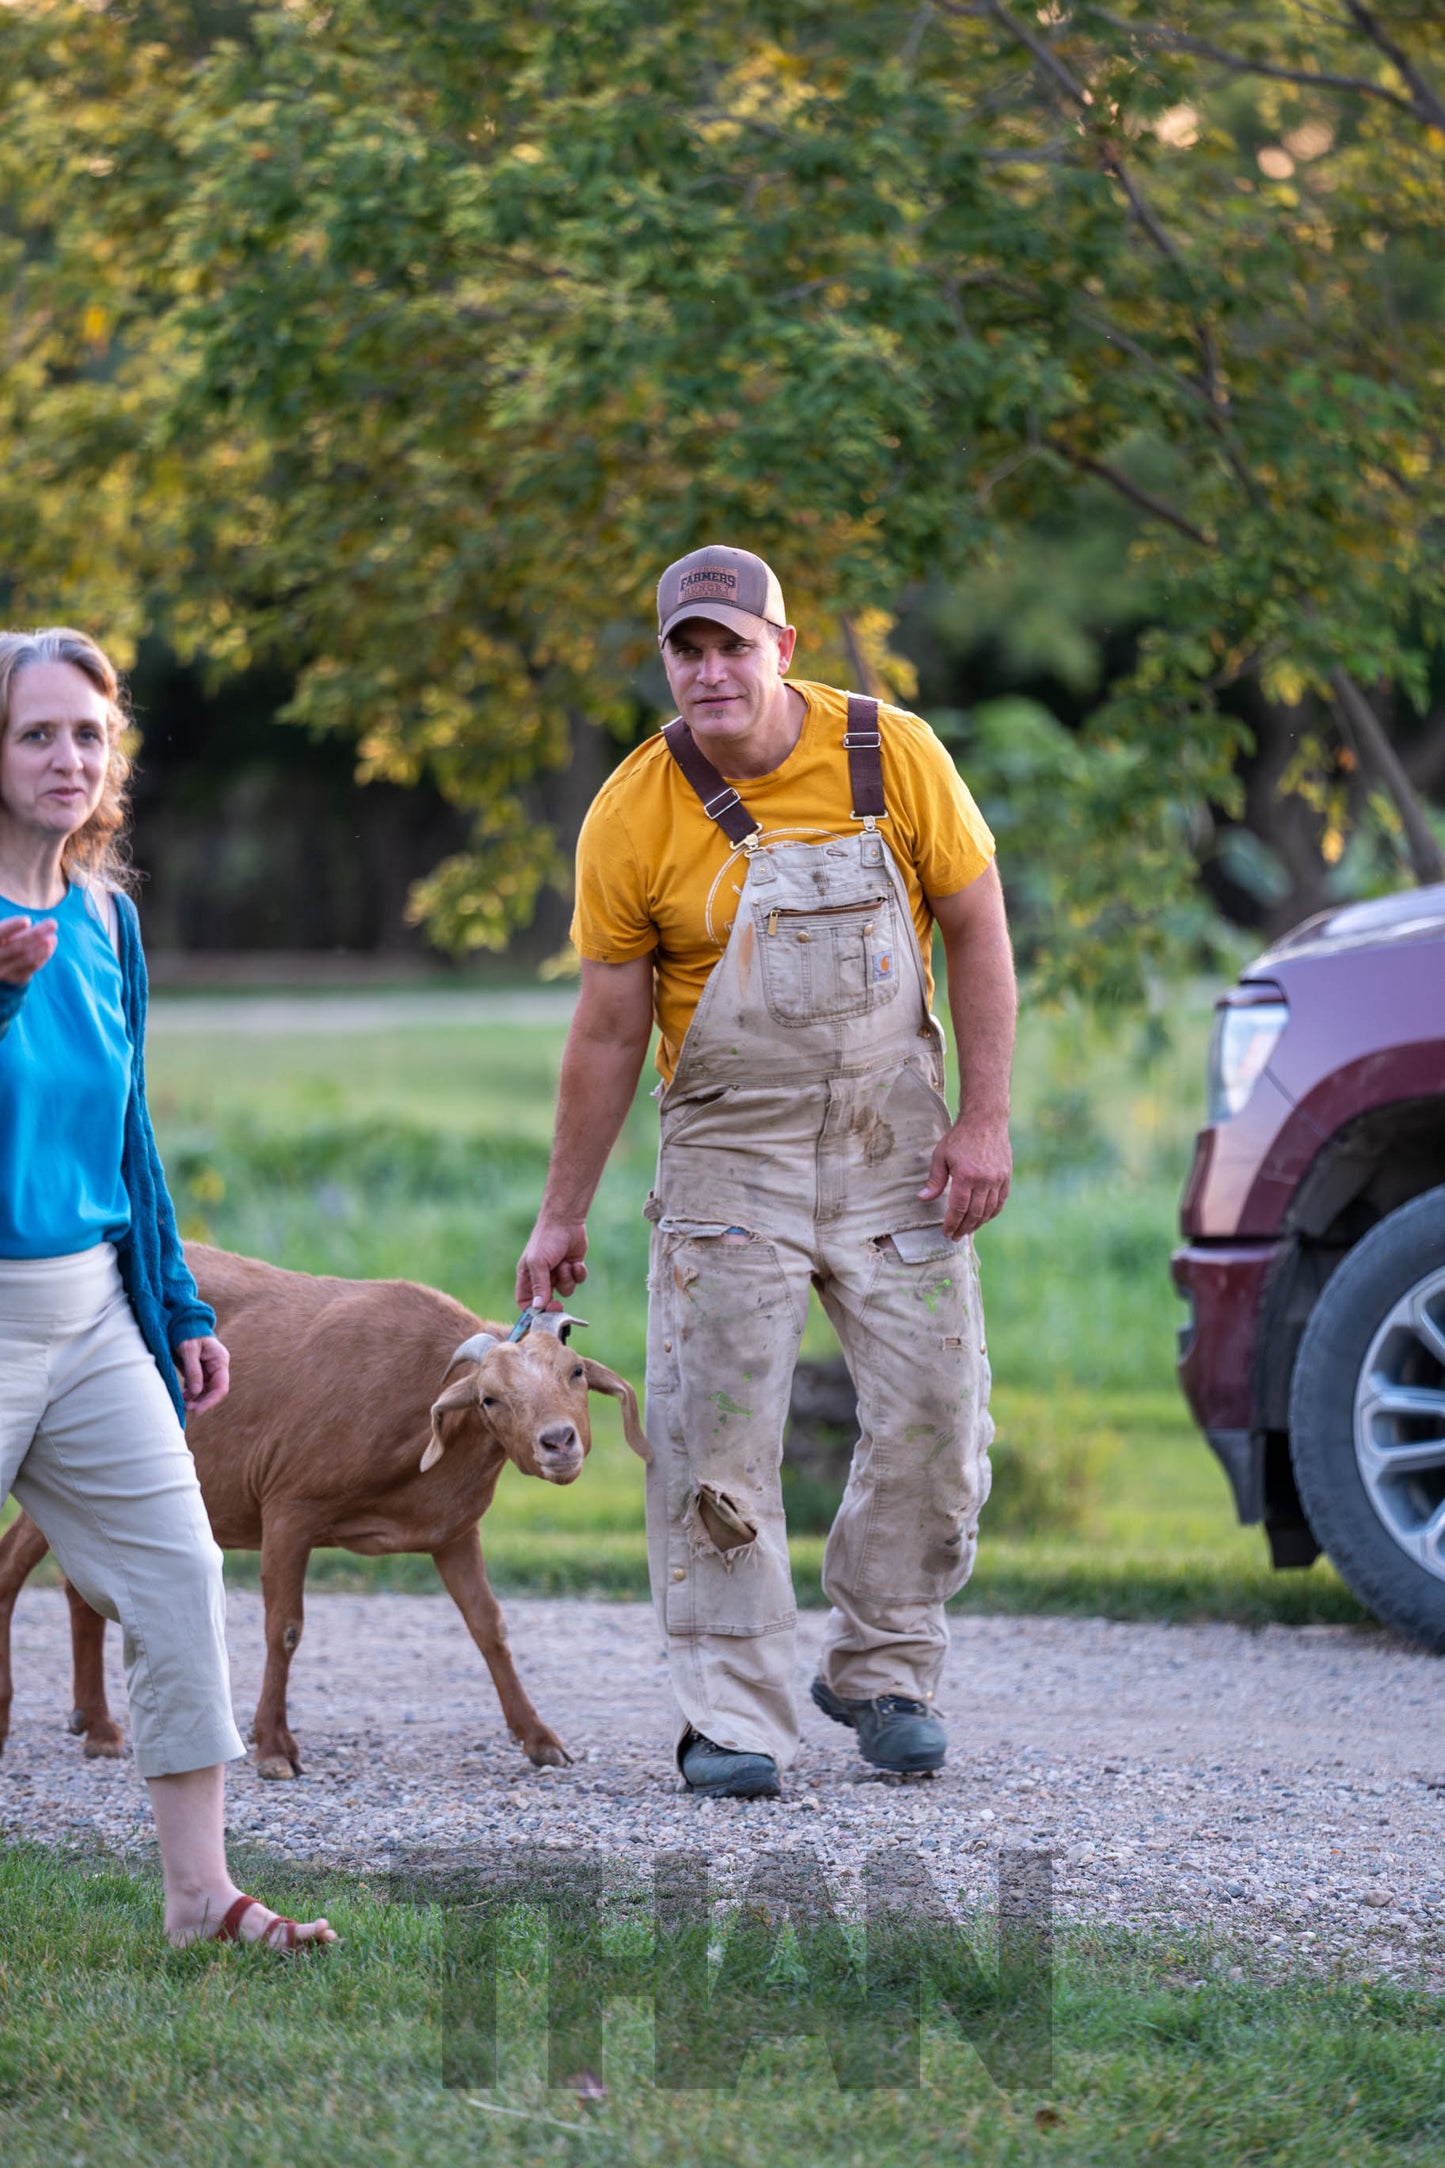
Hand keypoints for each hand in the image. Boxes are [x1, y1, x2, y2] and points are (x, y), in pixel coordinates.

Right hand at [0, 915, 58, 987]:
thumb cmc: (1, 940)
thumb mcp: (3, 933)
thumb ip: (13, 928)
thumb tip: (34, 925)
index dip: (12, 927)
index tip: (27, 920)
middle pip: (17, 947)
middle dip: (36, 934)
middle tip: (53, 924)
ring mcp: (4, 971)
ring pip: (27, 959)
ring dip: (43, 948)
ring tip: (53, 937)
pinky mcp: (15, 978)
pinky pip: (32, 967)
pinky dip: (43, 956)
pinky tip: (51, 945)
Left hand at [175, 1334, 229, 1415]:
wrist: (180, 1322)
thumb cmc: (186, 1332)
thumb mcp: (188, 1350)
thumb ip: (193, 1371)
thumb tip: (196, 1393)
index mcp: (220, 1360)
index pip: (221, 1387)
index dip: (210, 1401)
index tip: (197, 1411)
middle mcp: (217, 1366)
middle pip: (214, 1391)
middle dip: (201, 1402)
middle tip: (185, 1409)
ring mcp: (208, 1369)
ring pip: (205, 1391)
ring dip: (195, 1399)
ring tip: (182, 1404)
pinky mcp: (199, 1371)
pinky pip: (197, 1386)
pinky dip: (190, 1394)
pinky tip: (181, 1397)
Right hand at [516, 1215, 588, 1308]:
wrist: (566, 1220)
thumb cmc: (546, 1240)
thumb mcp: (538, 1263)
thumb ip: (539, 1286)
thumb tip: (537, 1308)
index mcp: (528, 1277)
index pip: (525, 1302)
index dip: (532, 1312)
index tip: (543, 1316)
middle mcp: (542, 1277)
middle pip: (547, 1301)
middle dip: (554, 1303)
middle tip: (559, 1305)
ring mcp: (558, 1273)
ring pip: (565, 1291)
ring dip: (567, 1280)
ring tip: (565, 1265)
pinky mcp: (572, 1268)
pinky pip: (577, 1281)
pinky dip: (578, 1274)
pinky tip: (576, 1263)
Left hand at [918, 1115, 1011, 1238]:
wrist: (985, 1120)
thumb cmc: (959, 1137)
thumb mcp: (941, 1155)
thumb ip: (934, 1180)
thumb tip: (923, 1198)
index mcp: (965, 1176)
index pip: (958, 1208)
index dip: (952, 1223)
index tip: (946, 1233)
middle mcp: (984, 1180)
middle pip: (974, 1213)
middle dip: (964, 1228)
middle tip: (955, 1237)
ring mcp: (998, 1179)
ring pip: (989, 1210)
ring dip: (978, 1224)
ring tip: (967, 1231)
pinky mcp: (1006, 1177)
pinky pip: (1000, 1202)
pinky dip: (992, 1213)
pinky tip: (983, 1219)